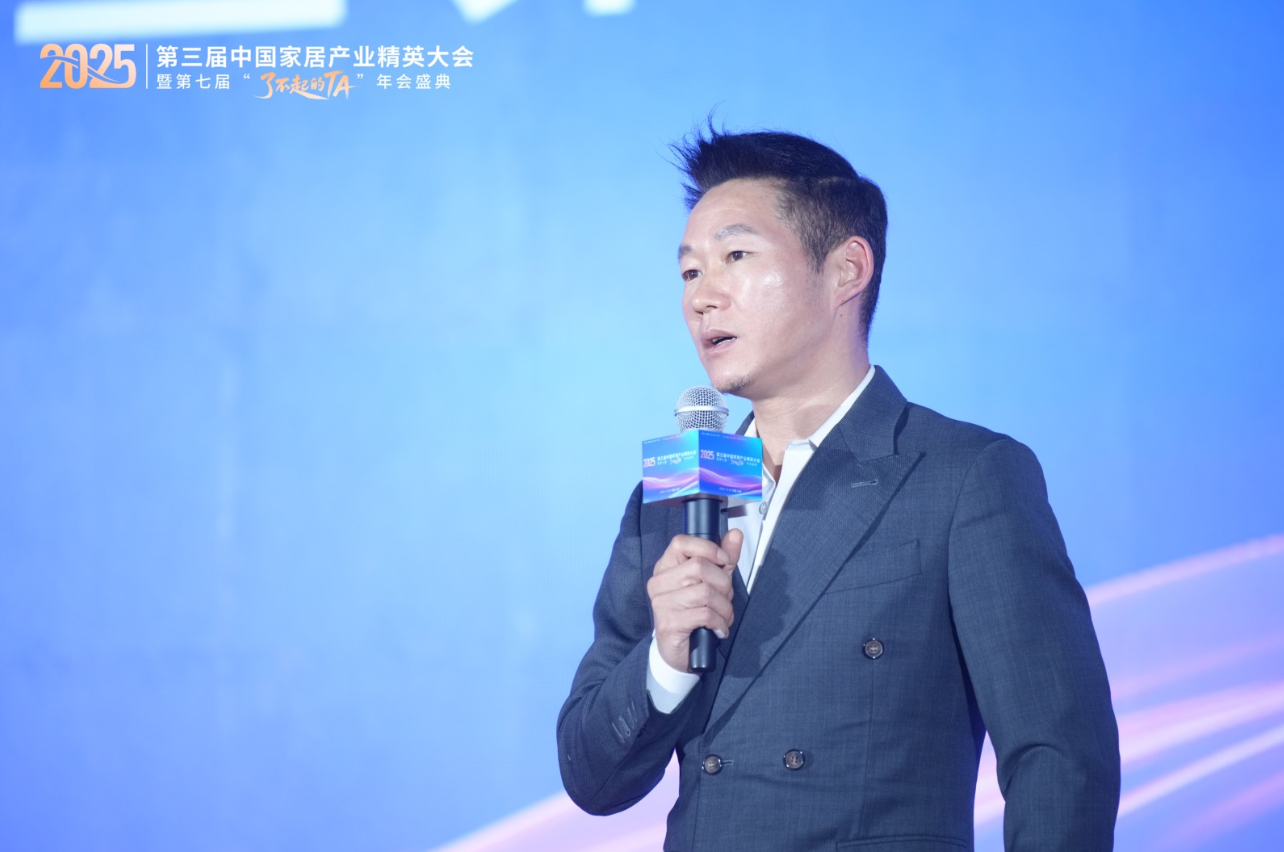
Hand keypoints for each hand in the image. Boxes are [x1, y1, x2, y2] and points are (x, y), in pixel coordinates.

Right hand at [646, 529, 743, 672]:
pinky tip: (718, 629)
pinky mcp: (669, 623)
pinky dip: (720, 623)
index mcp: (666, 567)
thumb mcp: (712, 583)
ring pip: (706, 592)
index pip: (681, 542)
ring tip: (723, 617)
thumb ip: (724, 559)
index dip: (707, 548)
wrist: (679, 653)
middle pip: (699, 566)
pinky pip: (705, 614)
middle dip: (723, 584)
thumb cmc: (694, 613)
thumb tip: (735, 534)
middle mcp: (659, 582)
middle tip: (725, 599)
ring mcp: (661, 603)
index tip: (723, 561)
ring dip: (724, 608)